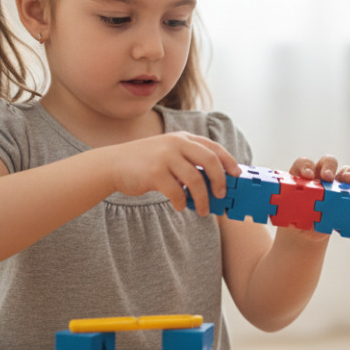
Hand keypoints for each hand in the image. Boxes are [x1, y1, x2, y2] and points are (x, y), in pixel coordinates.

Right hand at [104, 131, 240, 214]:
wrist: (113, 164)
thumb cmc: (146, 162)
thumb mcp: (169, 153)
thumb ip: (189, 161)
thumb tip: (215, 181)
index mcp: (182, 138)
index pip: (213, 147)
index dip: (228, 161)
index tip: (236, 175)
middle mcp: (176, 144)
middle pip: (210, 161)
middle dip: (220, 180)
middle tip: (222, 196)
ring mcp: (165, 157)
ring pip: (195, 180)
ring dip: (203, 199)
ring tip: (203, 210)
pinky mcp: (154, 173)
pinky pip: (177, 192)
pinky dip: (182, 202)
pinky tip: (181, 206)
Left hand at [274, 155, 349, 243]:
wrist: (305, 231)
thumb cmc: (296, 219)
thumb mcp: (294, 216)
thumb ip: (298, 212)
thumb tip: (301, 211)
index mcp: (303, 177)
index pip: (304, 163)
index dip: (306, 166)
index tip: (307, 175)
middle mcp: (321, 176)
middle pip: (327, 162)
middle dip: (328, 167)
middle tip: (327, 177)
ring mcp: (336, 185)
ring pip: (345, 171)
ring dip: (348, 173)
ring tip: (348, 180)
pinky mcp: (348, 195)